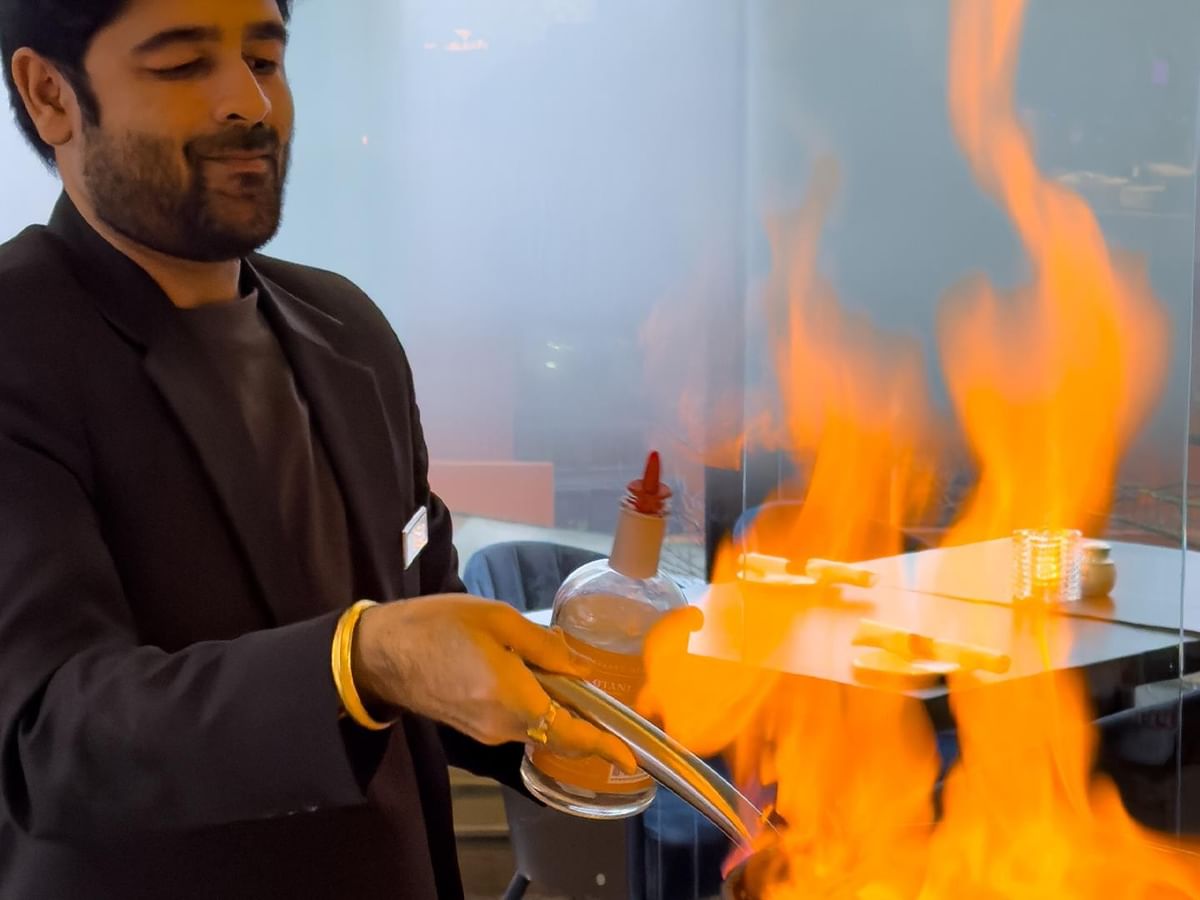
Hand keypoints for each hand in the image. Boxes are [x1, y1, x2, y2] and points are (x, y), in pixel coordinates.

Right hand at [351, 595, 637, 773]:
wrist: (381, 652)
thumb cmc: (437, 626)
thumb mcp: (498, 619)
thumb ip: (544, 646)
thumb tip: (581, 668)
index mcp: (511, 698)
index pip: (568, 733)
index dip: (602, 745)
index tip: (629, 756)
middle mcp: (501, 726)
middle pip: (557, 732)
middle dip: (585, 722)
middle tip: (606, 701)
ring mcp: (487, 733)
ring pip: (538, 727)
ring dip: (557, 708)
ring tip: (560, 673)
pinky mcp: (475, 730)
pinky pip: (518, 723)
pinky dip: (535, 707)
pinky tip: (531, 677)